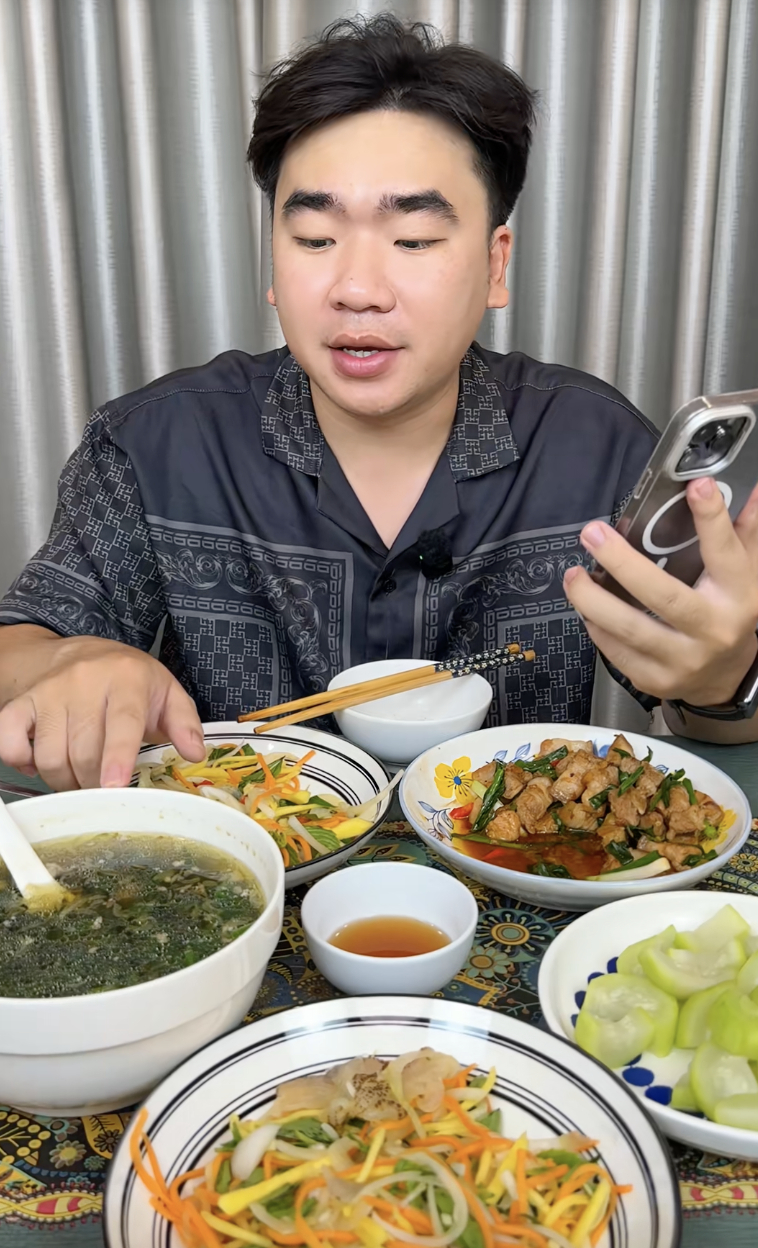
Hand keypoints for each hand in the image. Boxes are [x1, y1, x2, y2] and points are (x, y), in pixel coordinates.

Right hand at [0, 636, 205, 789]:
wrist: (79, 652)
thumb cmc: (128, 679)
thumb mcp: (166, 691)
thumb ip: (184, 722)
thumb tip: (195, 752)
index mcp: (127, 679)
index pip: (122, 721)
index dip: (117, 756)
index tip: (115, 785)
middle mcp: (84, 681)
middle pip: (84, 749)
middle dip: (94, 783)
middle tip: (104, 791)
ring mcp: (49, 691)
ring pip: (49, 754)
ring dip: (64, 781)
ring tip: (79, 780)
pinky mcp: (23, 701)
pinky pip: (9, 740)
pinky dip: (20, 762)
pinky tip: (40, 764)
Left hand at [563, 477, 757, 704]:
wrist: (726, 678)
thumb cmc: (731, 611)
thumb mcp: (747, 573)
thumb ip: (746, 532)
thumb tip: (753, 489)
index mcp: (738, 595)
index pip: (725, 553)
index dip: (711, 519)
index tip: (696, 485)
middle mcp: (712, 629)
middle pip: (664, 596)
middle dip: (623, 563)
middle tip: (592, 533)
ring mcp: (683, 659)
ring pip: (631, 629)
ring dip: (593, 600)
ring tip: (573, 574)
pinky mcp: (656, 679)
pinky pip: (617, 652)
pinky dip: (596, 626)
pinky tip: (583, 606)